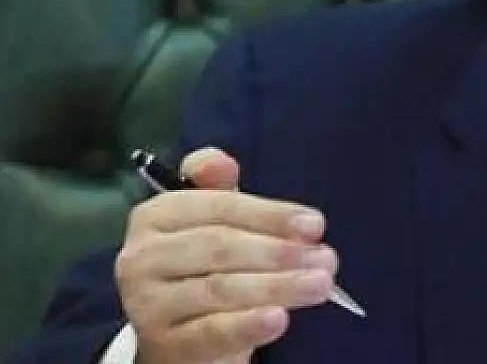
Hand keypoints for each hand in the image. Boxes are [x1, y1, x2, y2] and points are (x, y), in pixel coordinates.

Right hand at [115, 148, 337, 363]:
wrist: (180, 336)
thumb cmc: (206, 268)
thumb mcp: (216, 224)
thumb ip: (222, 191)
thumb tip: (220, 161)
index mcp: (156, 215)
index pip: (217, 207)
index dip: (270, 214)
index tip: (316, 225)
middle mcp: (141, 256)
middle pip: (219, 246)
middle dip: (278, 251)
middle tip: (326, 260)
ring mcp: (147, 303)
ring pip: (219, 288)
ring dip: (277, 285)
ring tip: (320, 285)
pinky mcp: (162, 343)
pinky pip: (211, 332)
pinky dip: (248, 325)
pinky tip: (279, 319)